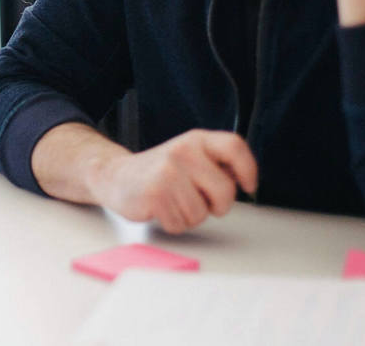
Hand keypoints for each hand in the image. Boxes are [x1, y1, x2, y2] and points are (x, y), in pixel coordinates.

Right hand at [88, 130, 257, 233]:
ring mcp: (168, 172)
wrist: (116, 176)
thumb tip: (242, 179)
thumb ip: (215, 164)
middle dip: (216, 206)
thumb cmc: (159, 172)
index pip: (234, 146)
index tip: (248, 186)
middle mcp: (183, 151)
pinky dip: (173, 223)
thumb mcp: (189, 157)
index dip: (248, 169)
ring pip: (202, 213)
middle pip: (225, 191)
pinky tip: (161, 209)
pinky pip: (181, 224)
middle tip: (198, 200)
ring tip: (173, 201)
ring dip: (189, 216)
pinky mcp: (155, 194)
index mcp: (196, 140)